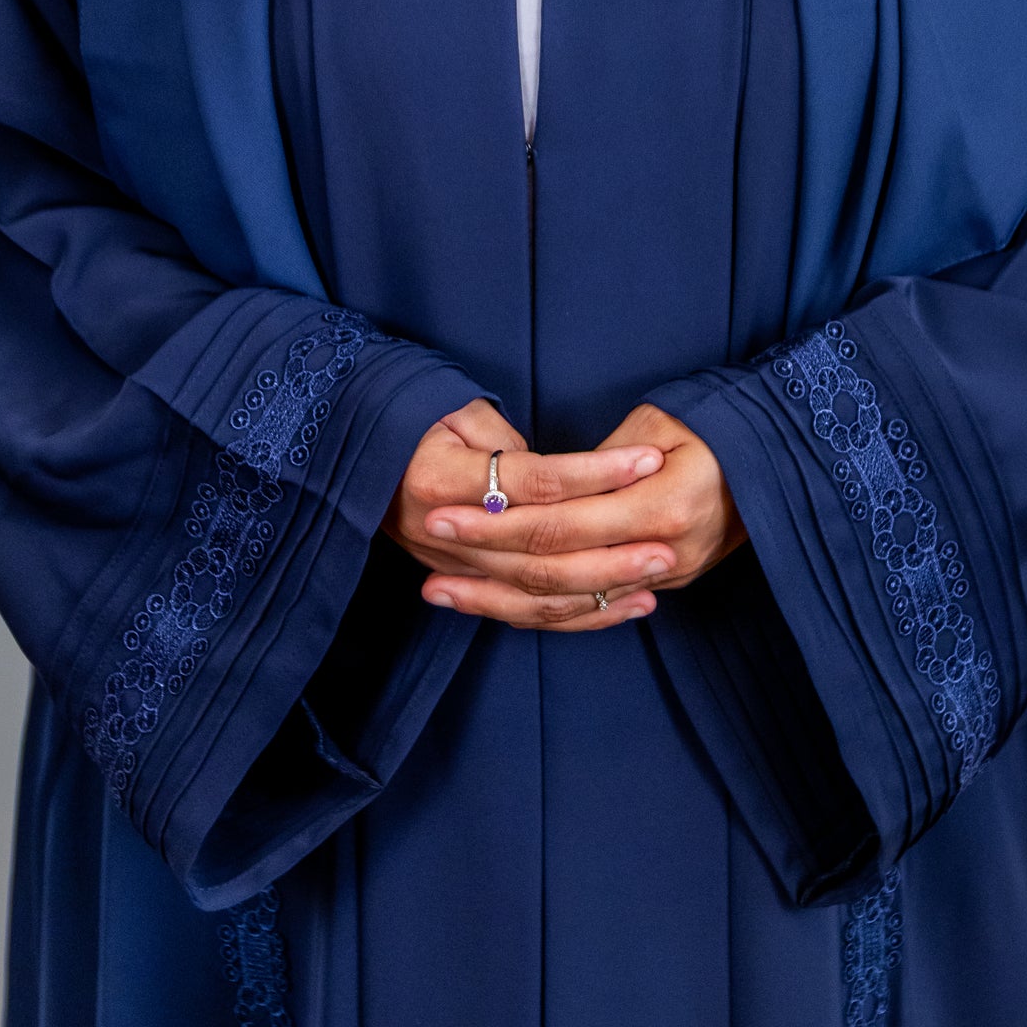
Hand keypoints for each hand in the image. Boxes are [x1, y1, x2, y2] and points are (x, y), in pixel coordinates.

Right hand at [384, 399, 668, 630]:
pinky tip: (628, 604)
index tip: (647, 460)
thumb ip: (505, 442)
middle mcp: (443, 534)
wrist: (359, 457)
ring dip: (603, 589)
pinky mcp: (463, 585)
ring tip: (657, 573)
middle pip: (540, 552)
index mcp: (440, 481)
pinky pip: (527, 612)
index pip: (533, 482)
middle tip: (668, 544)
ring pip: (538, 593)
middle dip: (610, 551)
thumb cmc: (416, 422)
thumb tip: (562, 477)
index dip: (594, 473)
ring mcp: (451, 568)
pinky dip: (580, 614)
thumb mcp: (456, 411)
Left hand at [416, 402, 745, 629]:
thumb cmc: (720, 425)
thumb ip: (600, 463)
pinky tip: (496, 609)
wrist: (785, 459)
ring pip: (566, 603)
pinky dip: (540, 612)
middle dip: (484, 559)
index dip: (496, 521)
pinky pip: (592, 610)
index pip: (560, 524)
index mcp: (661, 506)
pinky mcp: (664, 586)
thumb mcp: (660, 425)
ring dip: (498, 601)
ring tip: (440, 594)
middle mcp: (663, 554)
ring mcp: (665, 578)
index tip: (445, 510)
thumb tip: (539, 486)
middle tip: (430, 543)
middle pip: (553, 568)